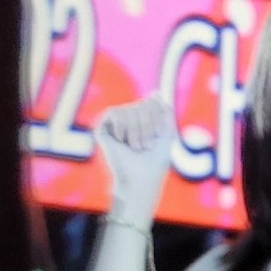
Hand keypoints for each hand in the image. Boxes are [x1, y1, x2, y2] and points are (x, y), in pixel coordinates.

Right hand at [96, 94, 176, 221]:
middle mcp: (130, 117)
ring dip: (136, 131)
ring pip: (129, 108)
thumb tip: (154, 93)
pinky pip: (114, 112)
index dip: (157, 118)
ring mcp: (116, 122)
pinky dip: (122, 127)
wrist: (140, 177)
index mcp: (145, 117)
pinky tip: (121, 140)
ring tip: (134, 146)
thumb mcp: (168, 132)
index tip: (158, 135)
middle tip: (145, 145)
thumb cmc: (155, 159)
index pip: (153, 100)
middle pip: (142, 104)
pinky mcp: (102, 127)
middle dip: (147, 126)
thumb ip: (165, 111)